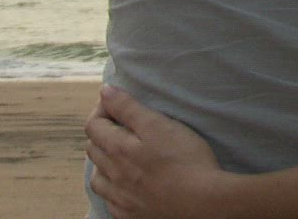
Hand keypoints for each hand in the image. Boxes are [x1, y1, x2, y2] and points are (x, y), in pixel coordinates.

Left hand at [86, 85, 235, 218]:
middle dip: (102, 133)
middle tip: (122, 126)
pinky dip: (112, 190)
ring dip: (103, 163)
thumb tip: (105, 92)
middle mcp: (114, 175)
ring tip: (119, 156)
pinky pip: (110, 201)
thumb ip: (129, 108)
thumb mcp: (159, 125)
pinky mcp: (130, 214)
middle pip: (93, 150)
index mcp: (118, 149)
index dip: (102, 109)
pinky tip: (125, 185)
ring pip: (97, 178)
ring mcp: (121, 198)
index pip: (93, 125)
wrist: (203, 201)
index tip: (117, 103)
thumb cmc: (185, 159)